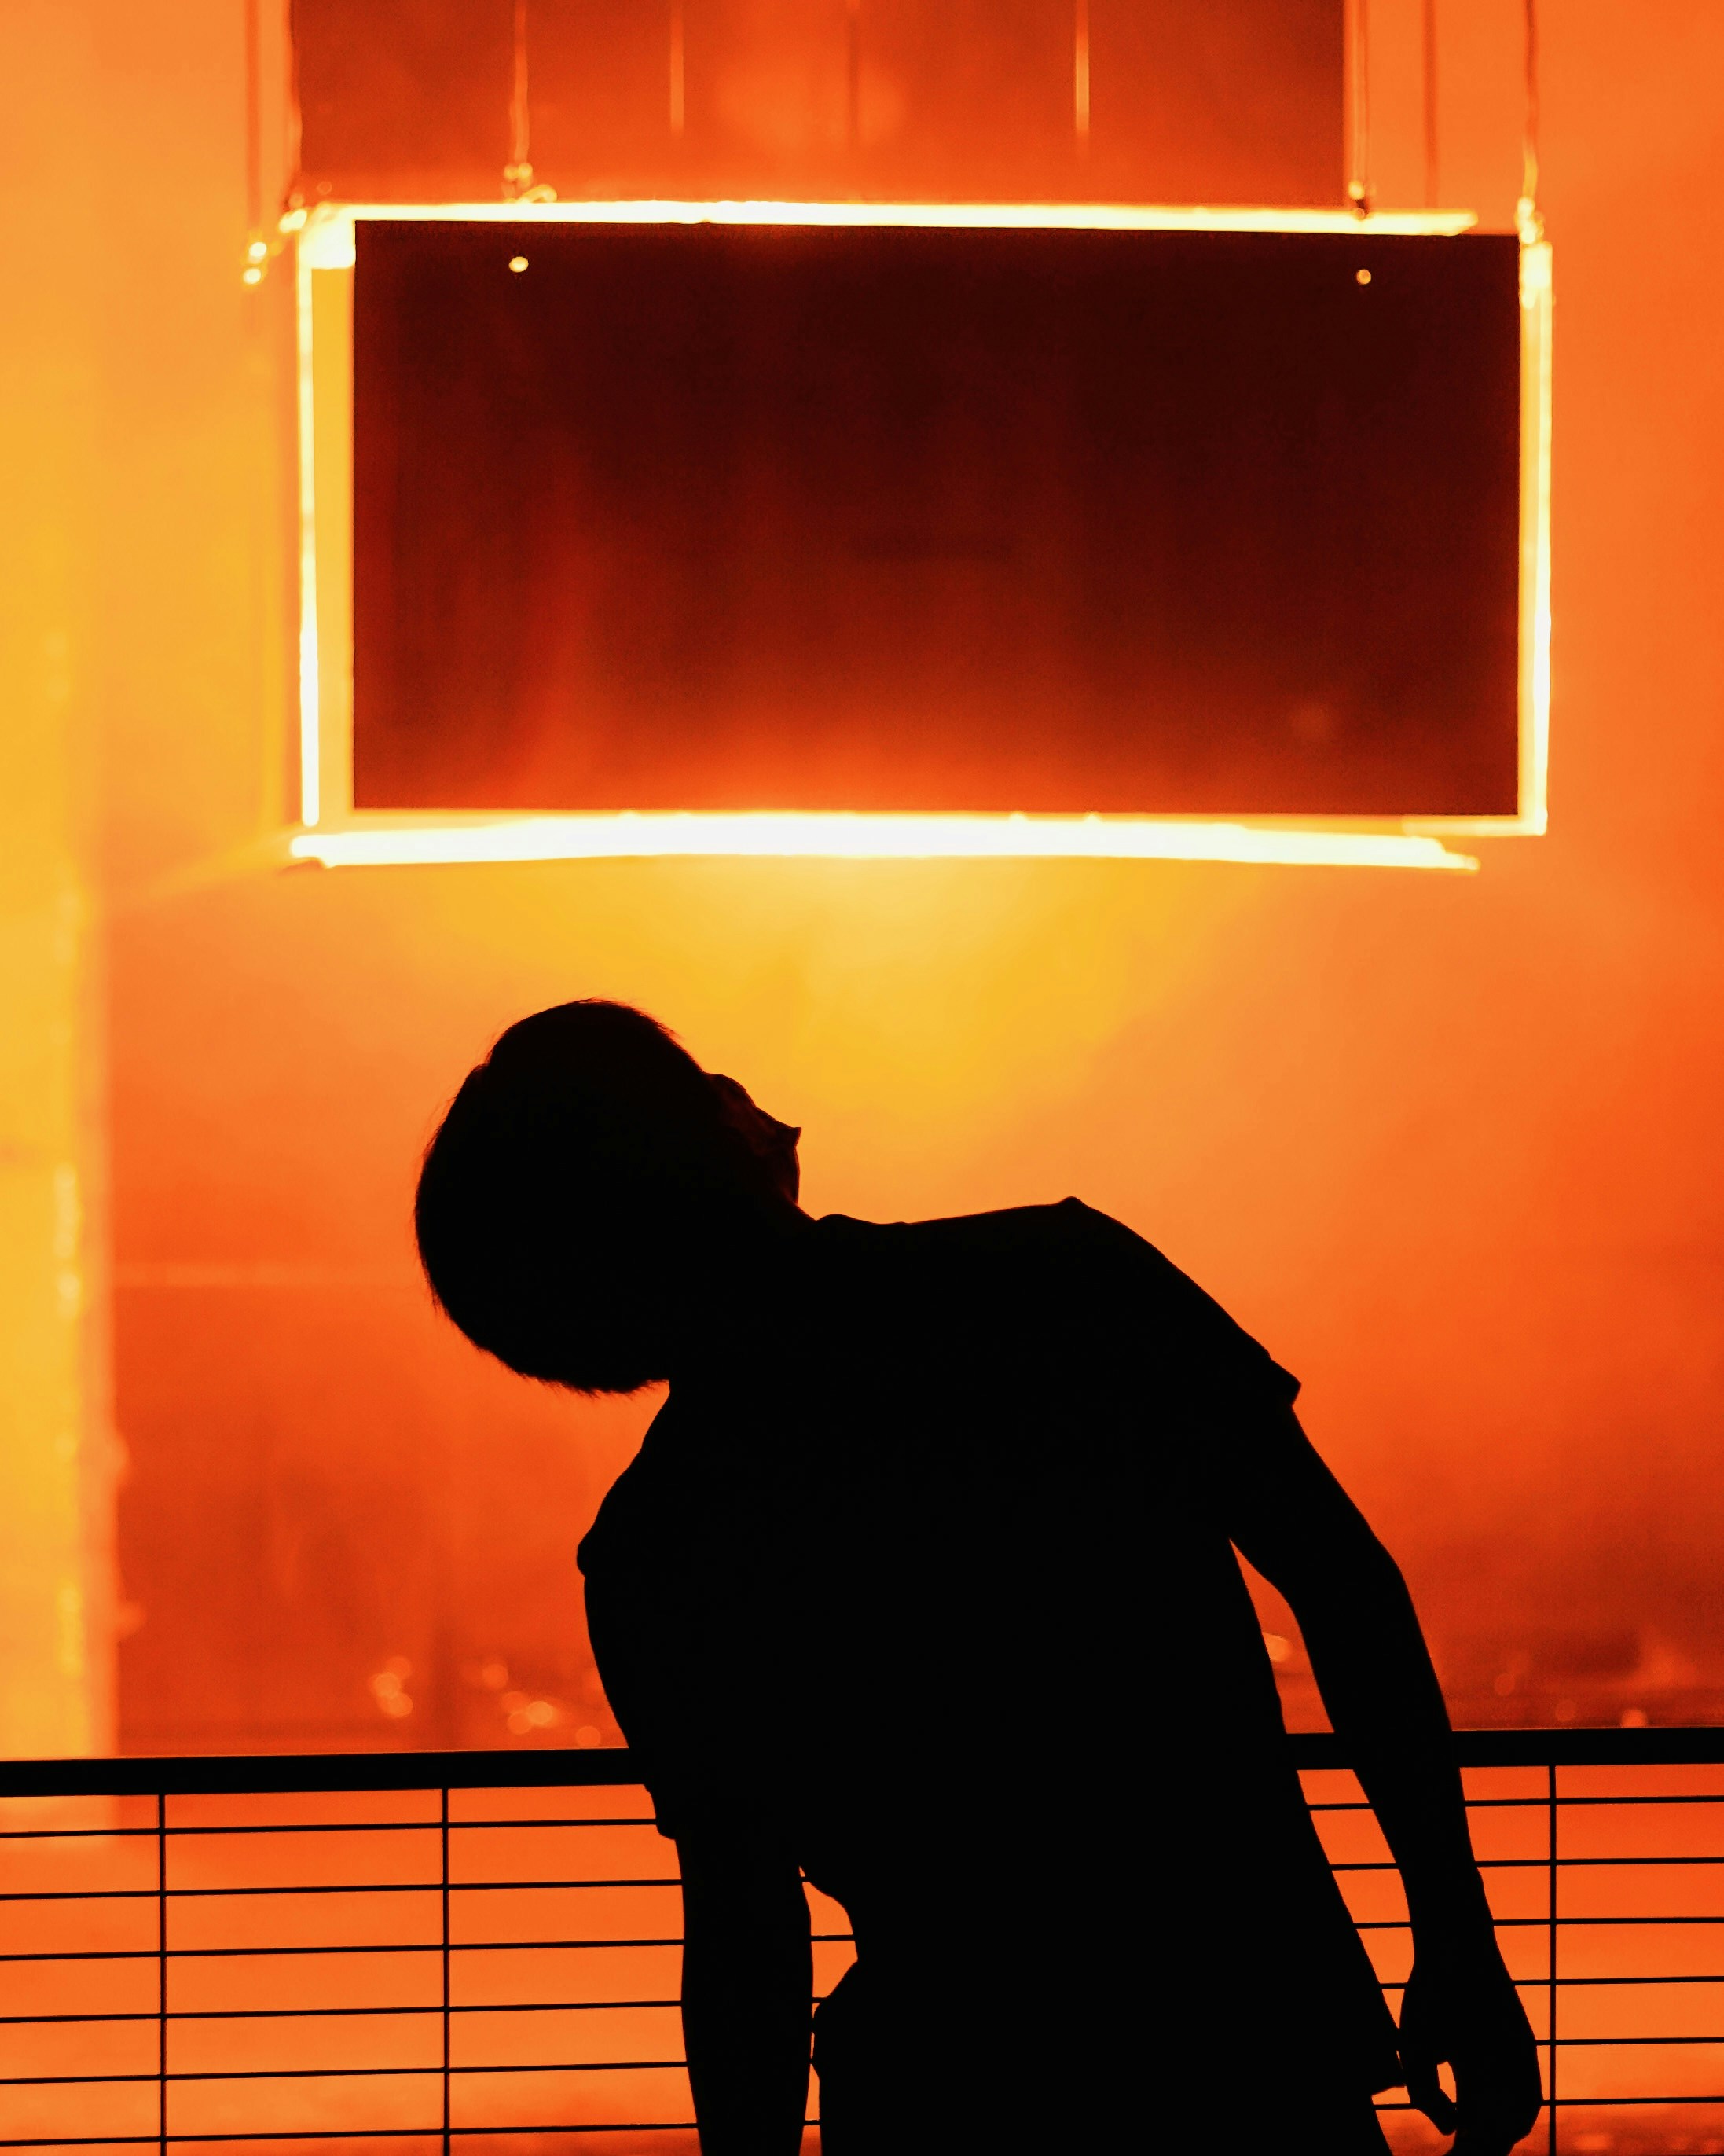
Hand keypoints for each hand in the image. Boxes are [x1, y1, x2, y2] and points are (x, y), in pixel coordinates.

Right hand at [1398, 1939, 1542, 2155]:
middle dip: (1478, 2150)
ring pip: (1513, 2120)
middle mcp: (1498, 2077)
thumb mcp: (1414, 2049)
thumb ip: (1424, 2094)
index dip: (1462, 2150)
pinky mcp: (1527, 2052)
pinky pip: (1527, 2098)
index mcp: (1470, 2079)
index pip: (1471, 2129)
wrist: (1452, 1947)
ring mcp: (1515, 2065)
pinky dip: (1512, 2121)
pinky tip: (1488, 2132)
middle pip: (1494, 2130)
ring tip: (1471, 2149)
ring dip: (1495, 2142)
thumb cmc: (1430, 1993)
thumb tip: (1452, 2131)